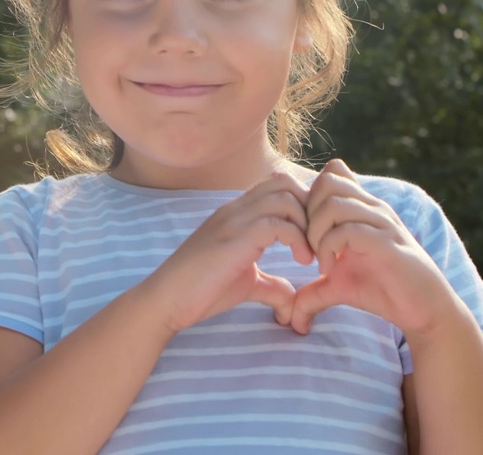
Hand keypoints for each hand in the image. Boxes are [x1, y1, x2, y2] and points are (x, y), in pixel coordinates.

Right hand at [145, 172, 316, 334]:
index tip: (312, 237)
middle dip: (310, 210)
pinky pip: (278, 223)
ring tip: (309, 255)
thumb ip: (270, 285)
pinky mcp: (235, 238)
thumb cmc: (200, 291)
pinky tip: (302, 261)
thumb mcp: (245, 284)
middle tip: (315, 242)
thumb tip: (291, 298)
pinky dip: (298, 239)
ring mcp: (234, 220)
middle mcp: (236, 209)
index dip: (303, 206)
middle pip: (285, 183)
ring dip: (306, 224)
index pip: (277, 185)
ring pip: (285, 197)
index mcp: (237, 213)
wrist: (167, 300)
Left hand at [289, 159, 457, 337]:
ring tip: (318, 261)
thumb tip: (290, 318)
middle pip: (327, 181)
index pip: (331, 173)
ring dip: (316, 233)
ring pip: (334, 203)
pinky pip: (349, 229)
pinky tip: (328, 269)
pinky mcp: (387, 243)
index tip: (304, 231)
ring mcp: (381, 222)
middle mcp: (372, 207)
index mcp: (362, 208)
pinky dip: (328, 248)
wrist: (423, 309)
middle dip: (307, 214)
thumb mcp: (339, 286)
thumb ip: (313, 291)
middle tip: (307, 247)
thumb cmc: (382, 290)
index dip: (308, 198)